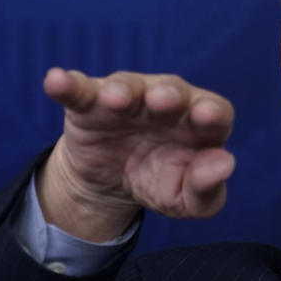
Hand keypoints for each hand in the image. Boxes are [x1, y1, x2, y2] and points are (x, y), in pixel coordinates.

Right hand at [37, 68, 235, 240]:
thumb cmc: (162, 181)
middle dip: (167, 94)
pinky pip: (79, 90)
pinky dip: (68, 85)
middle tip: (161, 100)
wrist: (112, 185)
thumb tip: (224, 164)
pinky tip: (56, 81)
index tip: (207, 117)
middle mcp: (166, 102)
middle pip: (172, 91)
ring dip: (122, 89)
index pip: (214, 111)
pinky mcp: (89, 105)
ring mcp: (128, 99)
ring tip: (114, 98)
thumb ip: (208, 187)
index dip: (212, 112)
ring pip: (127, 86)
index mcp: (199, 123)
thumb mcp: (187, 199)